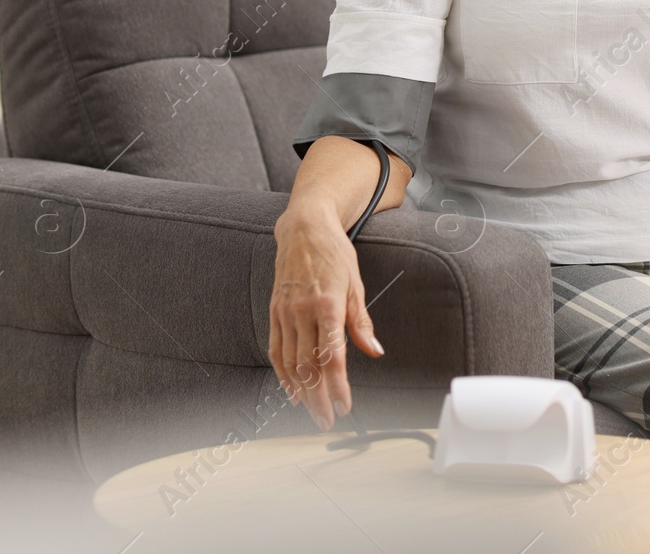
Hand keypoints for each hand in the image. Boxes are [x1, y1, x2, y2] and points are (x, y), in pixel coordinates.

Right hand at [269, 208, 383, 430]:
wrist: (304, 228)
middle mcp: (302, 311)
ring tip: (313, 412)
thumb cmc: (334, 254)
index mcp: (327, 304)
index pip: (332, 356)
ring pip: (289, 362)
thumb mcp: (356, 284)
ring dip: (301, 392)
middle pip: (309, 366)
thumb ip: (362, 322)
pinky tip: (292, 390)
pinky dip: (282, 374)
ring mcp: (284, 312)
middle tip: (328, 421)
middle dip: (319, 398)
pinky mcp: (274, 311)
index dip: (338, 386)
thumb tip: (375, 351)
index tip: (345, 406)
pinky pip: (275, 349)